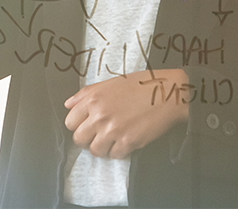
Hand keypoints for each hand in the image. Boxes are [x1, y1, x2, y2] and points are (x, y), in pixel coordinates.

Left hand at [64, 69, 188, 159]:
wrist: (169, 93)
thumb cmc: (141, 85)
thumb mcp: (110, 83)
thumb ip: (86, 94)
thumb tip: (68, 105)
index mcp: (93, 99)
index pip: (70, 122)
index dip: (78, 125)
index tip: (87, 125)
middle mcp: (100, 115)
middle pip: (79, 139)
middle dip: (88, 139)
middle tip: (99, 134)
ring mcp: (113, 130)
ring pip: (95, 151)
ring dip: (103, 147)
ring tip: (113, 138)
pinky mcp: (128, 142)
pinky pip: (114, 155)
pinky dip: (119, 151)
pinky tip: (127, 139)